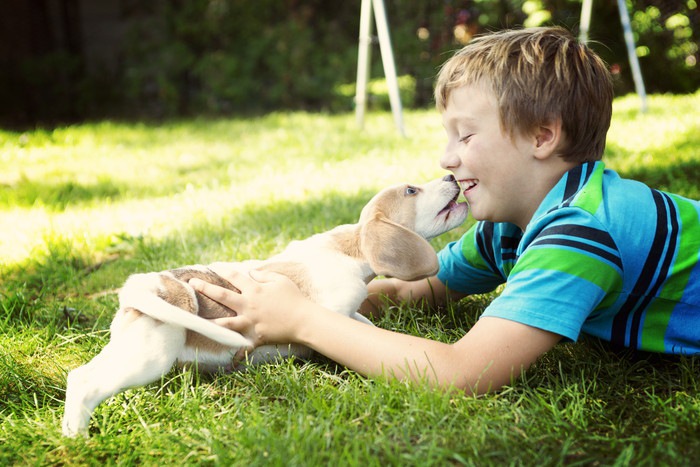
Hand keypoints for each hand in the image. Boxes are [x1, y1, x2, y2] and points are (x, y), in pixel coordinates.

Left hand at [189, 267, 309, 346]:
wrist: (304, 320)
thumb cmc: (294, 298)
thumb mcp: (280, 281)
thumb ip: (264, 275)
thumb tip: (250, 272)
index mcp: (255, 290)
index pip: (235, 276)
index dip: (223, 270)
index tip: (213, 266)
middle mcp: (249, 305)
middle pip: (223, 295)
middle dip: (206, 288)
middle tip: (192, 283)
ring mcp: (251, 322)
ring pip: (226, 323)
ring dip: (210, 323)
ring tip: (195, 323)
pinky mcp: (256, 336)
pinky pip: (245, 348)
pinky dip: (238, 356)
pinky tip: (229, 365)